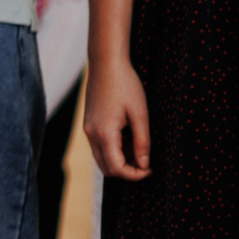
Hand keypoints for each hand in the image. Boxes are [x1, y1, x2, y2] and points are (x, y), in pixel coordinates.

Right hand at [83, 57, 151, 179]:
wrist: (106, 62)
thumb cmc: (125, 84)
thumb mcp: (140, 114)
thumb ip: (142, 142)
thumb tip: (144, 164)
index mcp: (105, 133)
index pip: (117, 168)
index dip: (134, 175)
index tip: (150, 169)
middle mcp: (92, 134)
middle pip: (106, 168)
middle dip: (126, 171)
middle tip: (145, 162)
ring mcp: (88, 128)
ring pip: (101, 158)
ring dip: (119, 161)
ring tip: (138, 148)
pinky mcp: (89, 123)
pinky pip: (99, 146)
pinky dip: (113, 150)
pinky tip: (127, 138)